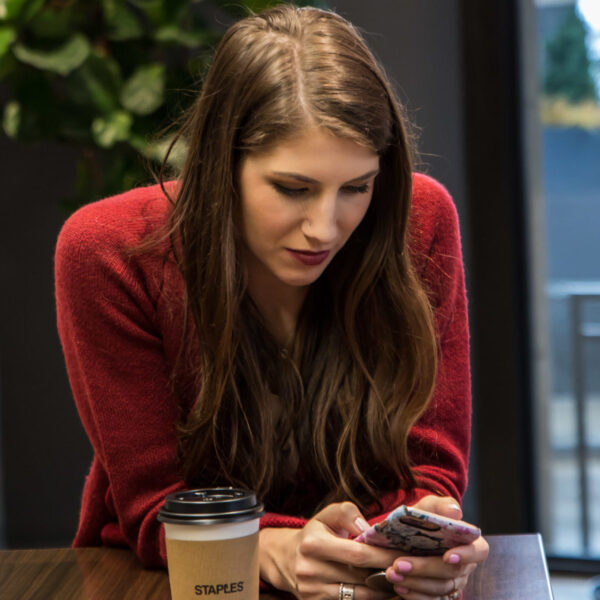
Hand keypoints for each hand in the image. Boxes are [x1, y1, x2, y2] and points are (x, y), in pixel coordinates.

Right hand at [259, 501, 399, 598]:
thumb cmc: (315, 533)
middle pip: (361, 577)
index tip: (404, 553)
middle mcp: (310, 571)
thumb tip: (370, 530)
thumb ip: (348, 514)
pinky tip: (379, 588)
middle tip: (408, 567)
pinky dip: (369, 597)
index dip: (384, 555)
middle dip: (387, 572)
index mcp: (313, 544)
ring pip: (359, 596)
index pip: (357, 554)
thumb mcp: (327, 515)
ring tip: (397, 578)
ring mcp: (312, 592)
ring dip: (381, 589)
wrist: (287, 558)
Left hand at [384, 495, 488, 598]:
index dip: (467, 555)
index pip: (479, 551)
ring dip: (415, 582)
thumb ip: (440, 506)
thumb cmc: (422, 519)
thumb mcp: (427, 507)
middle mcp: (463, 566)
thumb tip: (454, 512)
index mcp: (467, 542)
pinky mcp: (438, 595)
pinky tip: (399, 588)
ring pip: (440, 589)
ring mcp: (452, 583)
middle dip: (425, 568)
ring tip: (392, 574)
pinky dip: (414, 595)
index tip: (447, 556)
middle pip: (451, 572)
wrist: (405, 536)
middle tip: (399, 564)